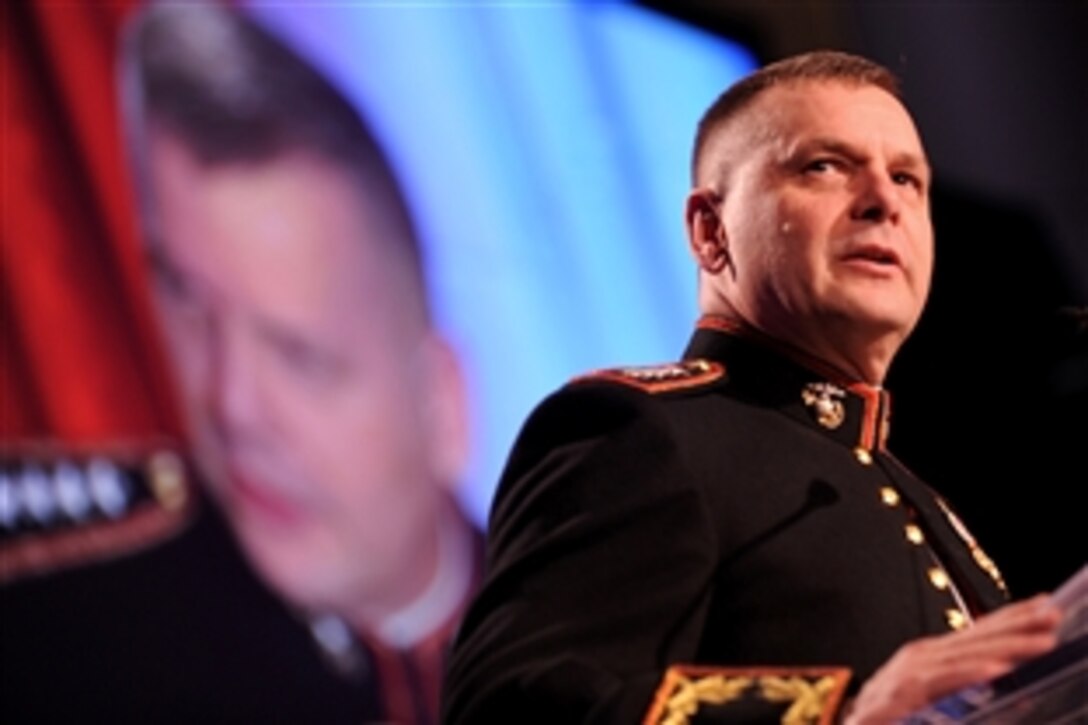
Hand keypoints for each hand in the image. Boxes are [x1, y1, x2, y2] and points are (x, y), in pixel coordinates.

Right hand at [844, 594, 1062, 723]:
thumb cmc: (885, 716)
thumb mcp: (928, 700)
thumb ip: (959, 688)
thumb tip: (1002, 680)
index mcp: (931, 657)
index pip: (978, 632)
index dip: (1011, 617)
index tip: (1045, 604)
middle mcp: (921, 656)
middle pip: (978, 636)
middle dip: (1019, 624)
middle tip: (1053, 614)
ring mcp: (912, 671)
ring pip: (969, 655)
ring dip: (1009, 647)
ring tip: (1042, 642)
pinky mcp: (905, 691)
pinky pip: (946, 680)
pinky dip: (973, 672)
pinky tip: (1000, 668)